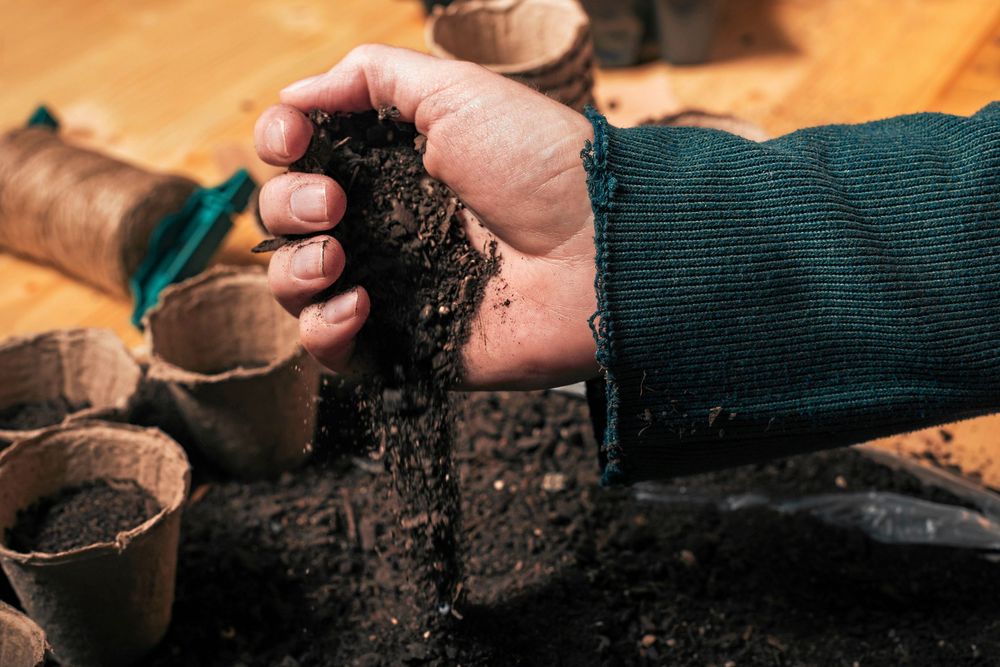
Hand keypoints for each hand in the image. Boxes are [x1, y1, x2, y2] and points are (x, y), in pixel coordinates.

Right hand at [254, 45, 597, 388]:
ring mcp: (394, 288)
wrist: (599, 246)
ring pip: (297, 288)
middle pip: (286, 222)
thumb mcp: (456, 90)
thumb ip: (372, 77)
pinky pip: (334, 353)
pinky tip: (359, 303)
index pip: (302, 160)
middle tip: (334, 204)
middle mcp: (384, 226)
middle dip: (286, 207)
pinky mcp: (409, 346)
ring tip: (338, 255)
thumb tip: (299, 92)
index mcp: (390, 167)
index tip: (294, 141)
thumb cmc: (539, 162)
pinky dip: (324, 330)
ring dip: (294, 269)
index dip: (280, 147)